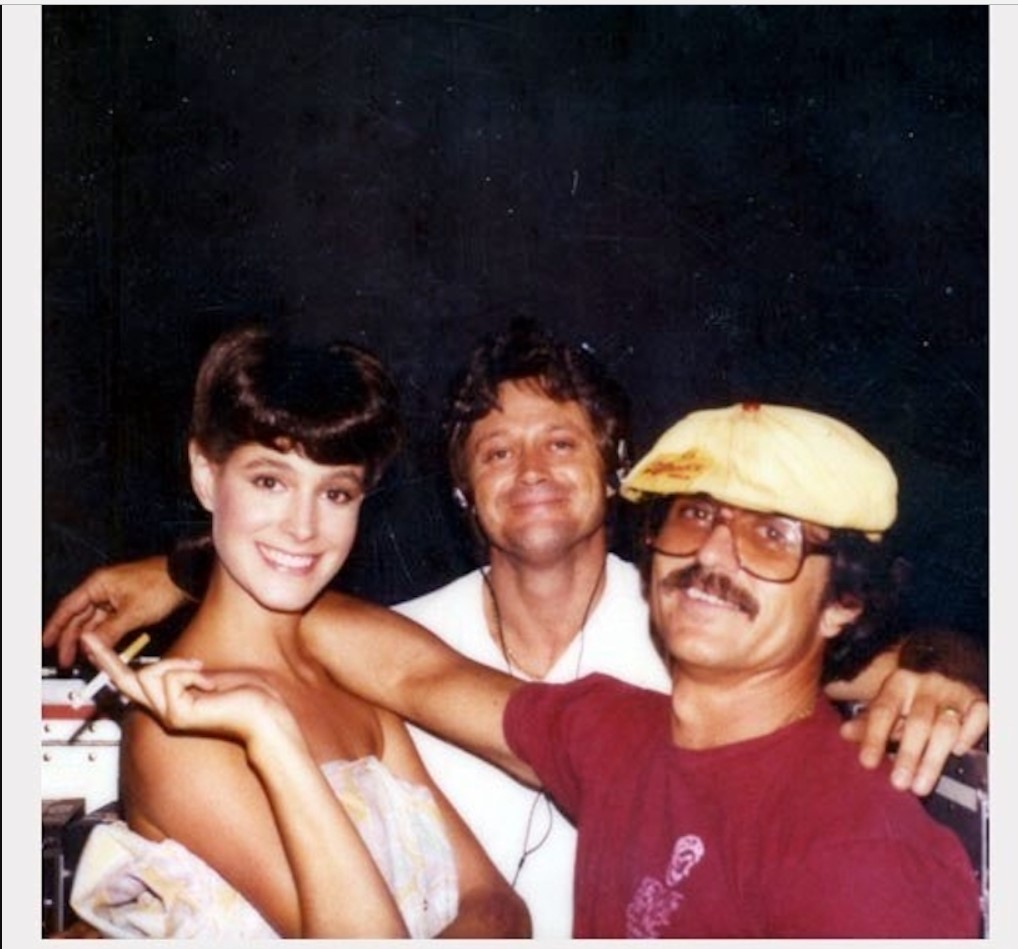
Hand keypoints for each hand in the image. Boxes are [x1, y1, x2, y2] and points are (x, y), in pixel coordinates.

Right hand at [42, 557, 184, 667]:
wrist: (188, 578)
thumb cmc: (162, 584)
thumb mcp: (132, 612)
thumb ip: (109, 631)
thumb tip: (91, 646)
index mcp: (98, 584)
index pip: (68, 607)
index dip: (55, 626)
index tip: (46, 642)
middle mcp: (103, 589)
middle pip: (79, 617)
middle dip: (71, 639)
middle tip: (66, 659)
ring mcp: (116, 597)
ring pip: (95, 622)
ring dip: (89, 640)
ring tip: (84, 658)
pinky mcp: (128, 604)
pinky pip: (110, 623)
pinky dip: (105, 636)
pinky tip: (102, 648)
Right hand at [80, 633, 293, 745]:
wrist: (266, 712)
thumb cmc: (247, 694)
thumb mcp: (208, 677)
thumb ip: (184, 674)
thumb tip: (164, 665)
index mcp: (170, 702)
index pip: (134, 682)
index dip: (112, 664)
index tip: (94, 645)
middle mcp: (164, 711)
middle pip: (127, 680)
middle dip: (108, 658)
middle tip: (88, 637)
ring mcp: (169, 715)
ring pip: (152, 673)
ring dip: (181, 665)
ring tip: (204, 674)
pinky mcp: (177, 715)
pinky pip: (171, 679)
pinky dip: (191, 674)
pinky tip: (208, 685)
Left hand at [837, 667, 987, 795]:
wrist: (946, 663)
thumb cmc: (912, 691)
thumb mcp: (888, 701)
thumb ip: (869, 720)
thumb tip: (844, 733)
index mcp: (898, 684)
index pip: (883, 710)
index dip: (874, 736)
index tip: (867, 763)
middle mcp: (925, 686)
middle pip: (917, 722)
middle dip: (908, 755)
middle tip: (898, 783)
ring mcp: (952, 692)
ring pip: (945, 726)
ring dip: (933, 758)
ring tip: (921, 785)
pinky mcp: (976, 700)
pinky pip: (977, 717)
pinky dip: (969, 734)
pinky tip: (958, 752)